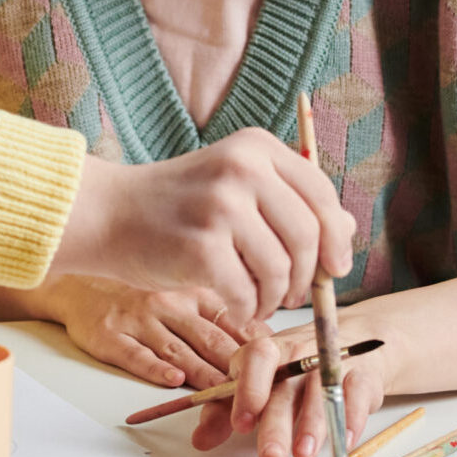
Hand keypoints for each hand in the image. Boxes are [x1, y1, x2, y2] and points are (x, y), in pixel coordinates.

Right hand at [40, 275, 260, 388]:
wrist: (81, 288)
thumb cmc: (140, 301)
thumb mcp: (185, 300)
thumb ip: (223, 319)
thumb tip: (268, 341)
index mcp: (193, 296)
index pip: (231, 322)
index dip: (255, 348)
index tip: (276, 368)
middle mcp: (169, 305)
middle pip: (209, 339)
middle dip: (236, 367)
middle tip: (260, 389)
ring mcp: (139, 320)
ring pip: (177, 349)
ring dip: (203, 373)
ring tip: (224, 391)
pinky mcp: (111, 335)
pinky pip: (135, 354)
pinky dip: (155, 368)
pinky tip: (171, 380)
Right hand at [50, 132, 356, 327]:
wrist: (108, 214)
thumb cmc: (176, 206)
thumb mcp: (235, 186)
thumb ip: (289, 201)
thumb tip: (349, 228)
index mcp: (255, 147)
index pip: (322, 194)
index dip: (336, 237)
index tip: (334, 267)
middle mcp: (242, 168)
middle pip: (309, 236)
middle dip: (307, 277)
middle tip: (290, 294)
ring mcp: (220, 205)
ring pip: (281, 270)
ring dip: (275, 298)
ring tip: (258, 301)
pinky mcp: (201, 246)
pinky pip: (248, 293)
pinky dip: (247, 309)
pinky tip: (234, 304)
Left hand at [191, 320, 396, 456]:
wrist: (347, 343)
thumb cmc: (292, 368)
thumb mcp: (255, 384)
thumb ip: (226, 411)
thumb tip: (199, 440)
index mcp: (267, 350)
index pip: (255, 360)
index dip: (247, 390)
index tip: (239, 424)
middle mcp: (299, 353)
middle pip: (286, 388)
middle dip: (277, 424)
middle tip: (270, 456)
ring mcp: (332, 362)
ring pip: (322, 393)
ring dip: (313, 424)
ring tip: (304, 452)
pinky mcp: (361, 376)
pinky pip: (357, 395)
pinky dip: (350, 419)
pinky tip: (343, 441)